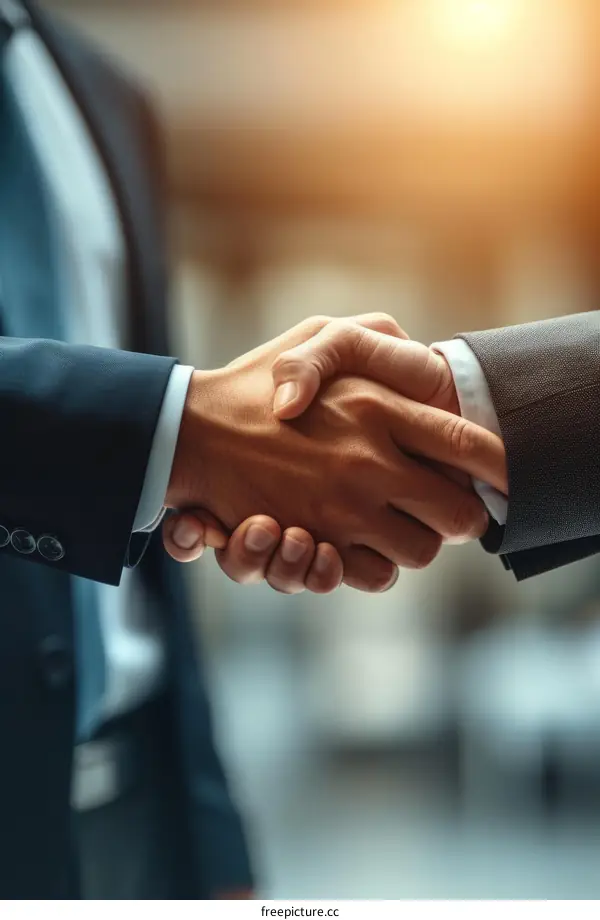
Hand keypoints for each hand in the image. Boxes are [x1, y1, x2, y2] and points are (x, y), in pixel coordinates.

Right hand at [166, 316, 499, 591]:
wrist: (190, 431)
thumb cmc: (257, 379)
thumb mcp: (318, 334)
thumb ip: (376, 339)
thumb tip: (428, 359)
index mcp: (377, 407)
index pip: (468, 445)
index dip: (499, 467)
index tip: (506, 476)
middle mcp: (368, 462)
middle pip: (460, 514)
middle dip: (461, 515)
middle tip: (444, 503)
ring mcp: (343, 508)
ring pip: (422, 551)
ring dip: (418, 539)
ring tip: (400, 519)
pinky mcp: (316, 540)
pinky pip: (376, 574)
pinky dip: (378, 564)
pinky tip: (365, 540)